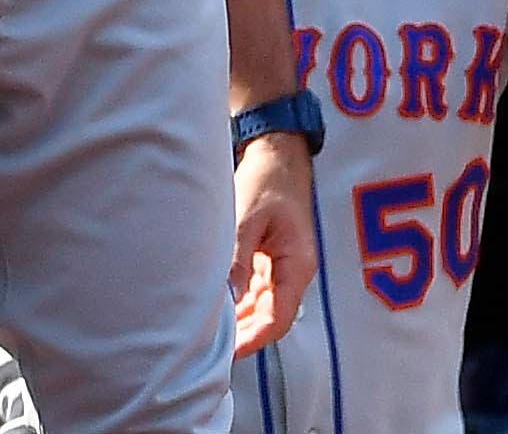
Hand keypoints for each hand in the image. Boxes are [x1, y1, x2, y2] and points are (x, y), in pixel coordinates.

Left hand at [230, 130, 315, 356]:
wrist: (277, 155)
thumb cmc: (266, 182)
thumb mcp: (247, 217)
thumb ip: (238, 257)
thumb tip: (229, 296)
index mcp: (297, 265)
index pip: (279, 317)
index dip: (255, 338)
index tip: (230, 352)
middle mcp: (293, 271)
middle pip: (271, 317)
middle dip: (246, 337)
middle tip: (212, 354)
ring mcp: (282, 267)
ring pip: (262, 306)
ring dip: (241, 322)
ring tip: (210, 340)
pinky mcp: (269, 259)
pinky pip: (256, 291)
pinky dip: (239, 304)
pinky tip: (219, 313)